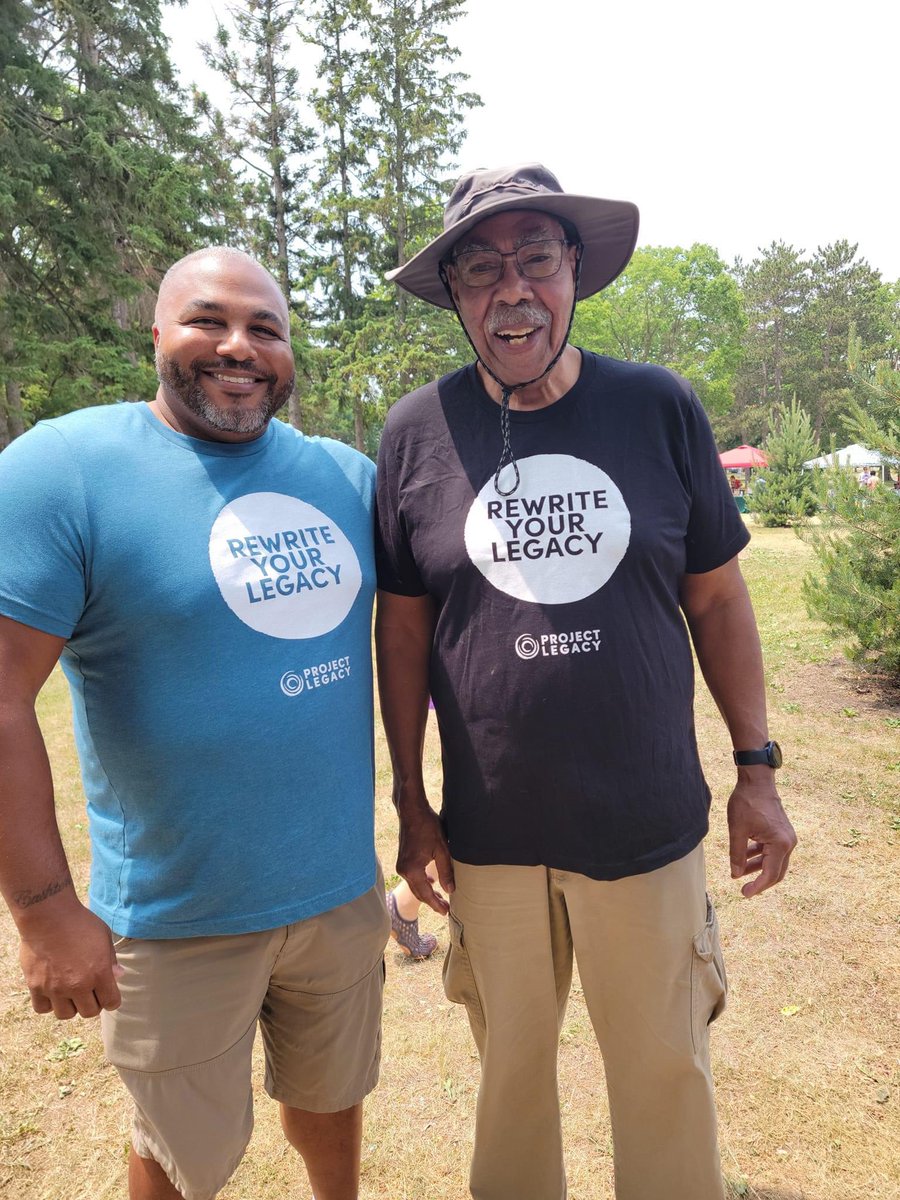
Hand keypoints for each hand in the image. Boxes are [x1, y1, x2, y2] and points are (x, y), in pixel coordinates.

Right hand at [19, 902, 122, 1019]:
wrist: (48, 916)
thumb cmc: (80, 922)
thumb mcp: (104, 936)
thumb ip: (111, 959)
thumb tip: (118, 975)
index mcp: (99, 973)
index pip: (111, 1003)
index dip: (111, 999)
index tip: (107, 993)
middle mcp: (78, 985)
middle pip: (89, 1012)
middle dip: (92, 1003)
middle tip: (89, 990)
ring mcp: (55, 988)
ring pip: (66, 1014)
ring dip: (70, 1005)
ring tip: (70, 991)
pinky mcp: (36, 986)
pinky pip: (43, 1008)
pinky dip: (48, 1003)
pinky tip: (52, 990)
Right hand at [396, 803, 453, 914]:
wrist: (412, 811)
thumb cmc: (428, 827)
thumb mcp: (441, 849)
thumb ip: (446, 871)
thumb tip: (450, 890)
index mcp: (412, 870)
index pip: (425, 894)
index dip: (436, 904)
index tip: (446, 912)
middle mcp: (403, 870)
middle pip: (419, 893)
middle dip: (432, 901)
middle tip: (446, 909)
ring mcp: (401, 866)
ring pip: (415, 885)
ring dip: (428, 892)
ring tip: (441, 899)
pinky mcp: (402, 860)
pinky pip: (412, 877)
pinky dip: (422, 883)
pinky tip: (432, 882)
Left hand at [727, 773, 796, 897]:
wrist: (757, 780)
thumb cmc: (747, 802)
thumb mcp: (737, 830)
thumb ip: (737, 854)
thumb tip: (735, 875)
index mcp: (780, 844)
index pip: (770, 874)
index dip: (757, 887)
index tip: (744, 893)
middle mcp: (788, 843)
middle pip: (776, 872)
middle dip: (760, 881)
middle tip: (743, 889)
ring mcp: (787, 837)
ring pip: (774, 861)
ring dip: (758, 868)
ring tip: (739, 871)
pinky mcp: (782, 832)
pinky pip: (773, 851)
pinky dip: (760, 856)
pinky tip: (745, 856)